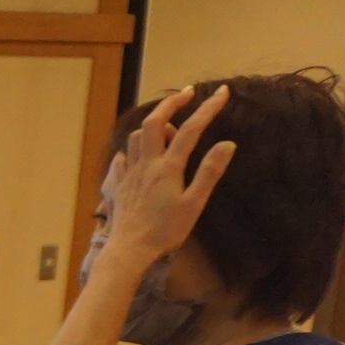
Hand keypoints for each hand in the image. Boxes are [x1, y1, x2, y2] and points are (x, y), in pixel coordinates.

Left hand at [98, 84, 236, 272]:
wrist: (129, 252)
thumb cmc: (164, 232)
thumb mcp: (194, 204)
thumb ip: (209, 172)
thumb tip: (227, 144)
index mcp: (167, 168)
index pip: (190, 129)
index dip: (208, 108)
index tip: (223, 93)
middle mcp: (145, 165)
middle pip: (154, 122)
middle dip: (171, 103)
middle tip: (187, 94)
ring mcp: (128, 174)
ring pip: (135, 138)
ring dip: (151, 127)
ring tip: (167, 130)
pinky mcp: (116, 187)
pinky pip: (120, 160)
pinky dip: (131, 150)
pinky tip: (137, 156)